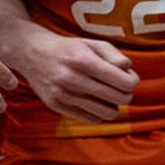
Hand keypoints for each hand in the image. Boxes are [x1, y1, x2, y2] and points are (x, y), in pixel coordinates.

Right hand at [12, 32, 138, 122]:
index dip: (132, 81)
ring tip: (107, 95)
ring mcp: (62, 95)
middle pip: (119, 99)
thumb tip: (129, 72)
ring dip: (113, 106)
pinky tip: (94, 101)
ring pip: (108, 113)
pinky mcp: (56, 106)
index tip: (127, 77)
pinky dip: (98, 112)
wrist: (33, 53)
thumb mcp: (94, 44)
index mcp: (84, 61)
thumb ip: (115, 57)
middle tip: (119, 87)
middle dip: (126, 94)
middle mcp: (72, 79)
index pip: (125, 83)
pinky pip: (92, 119)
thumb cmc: (71, 49)